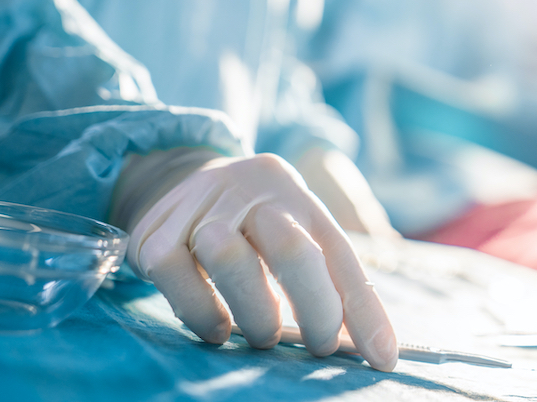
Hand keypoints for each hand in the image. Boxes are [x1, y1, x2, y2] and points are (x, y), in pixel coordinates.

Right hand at [118, 152, 397, 370]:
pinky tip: (217, 329)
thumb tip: (366, 346)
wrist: (172, 179)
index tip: (381, 359)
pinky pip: (180, 278)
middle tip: (320, 347)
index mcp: (293, 192)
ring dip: (256, 314)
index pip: (338, 251)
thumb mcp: (291, 229)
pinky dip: (203, 314)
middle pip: (290, 249)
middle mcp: (249, 190)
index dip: (364, 310)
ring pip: (230, 259)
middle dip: (316, 310)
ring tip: (262, 336)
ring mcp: (199, 207)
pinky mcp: (155, 233)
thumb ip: (324, 276)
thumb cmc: (248, 223)